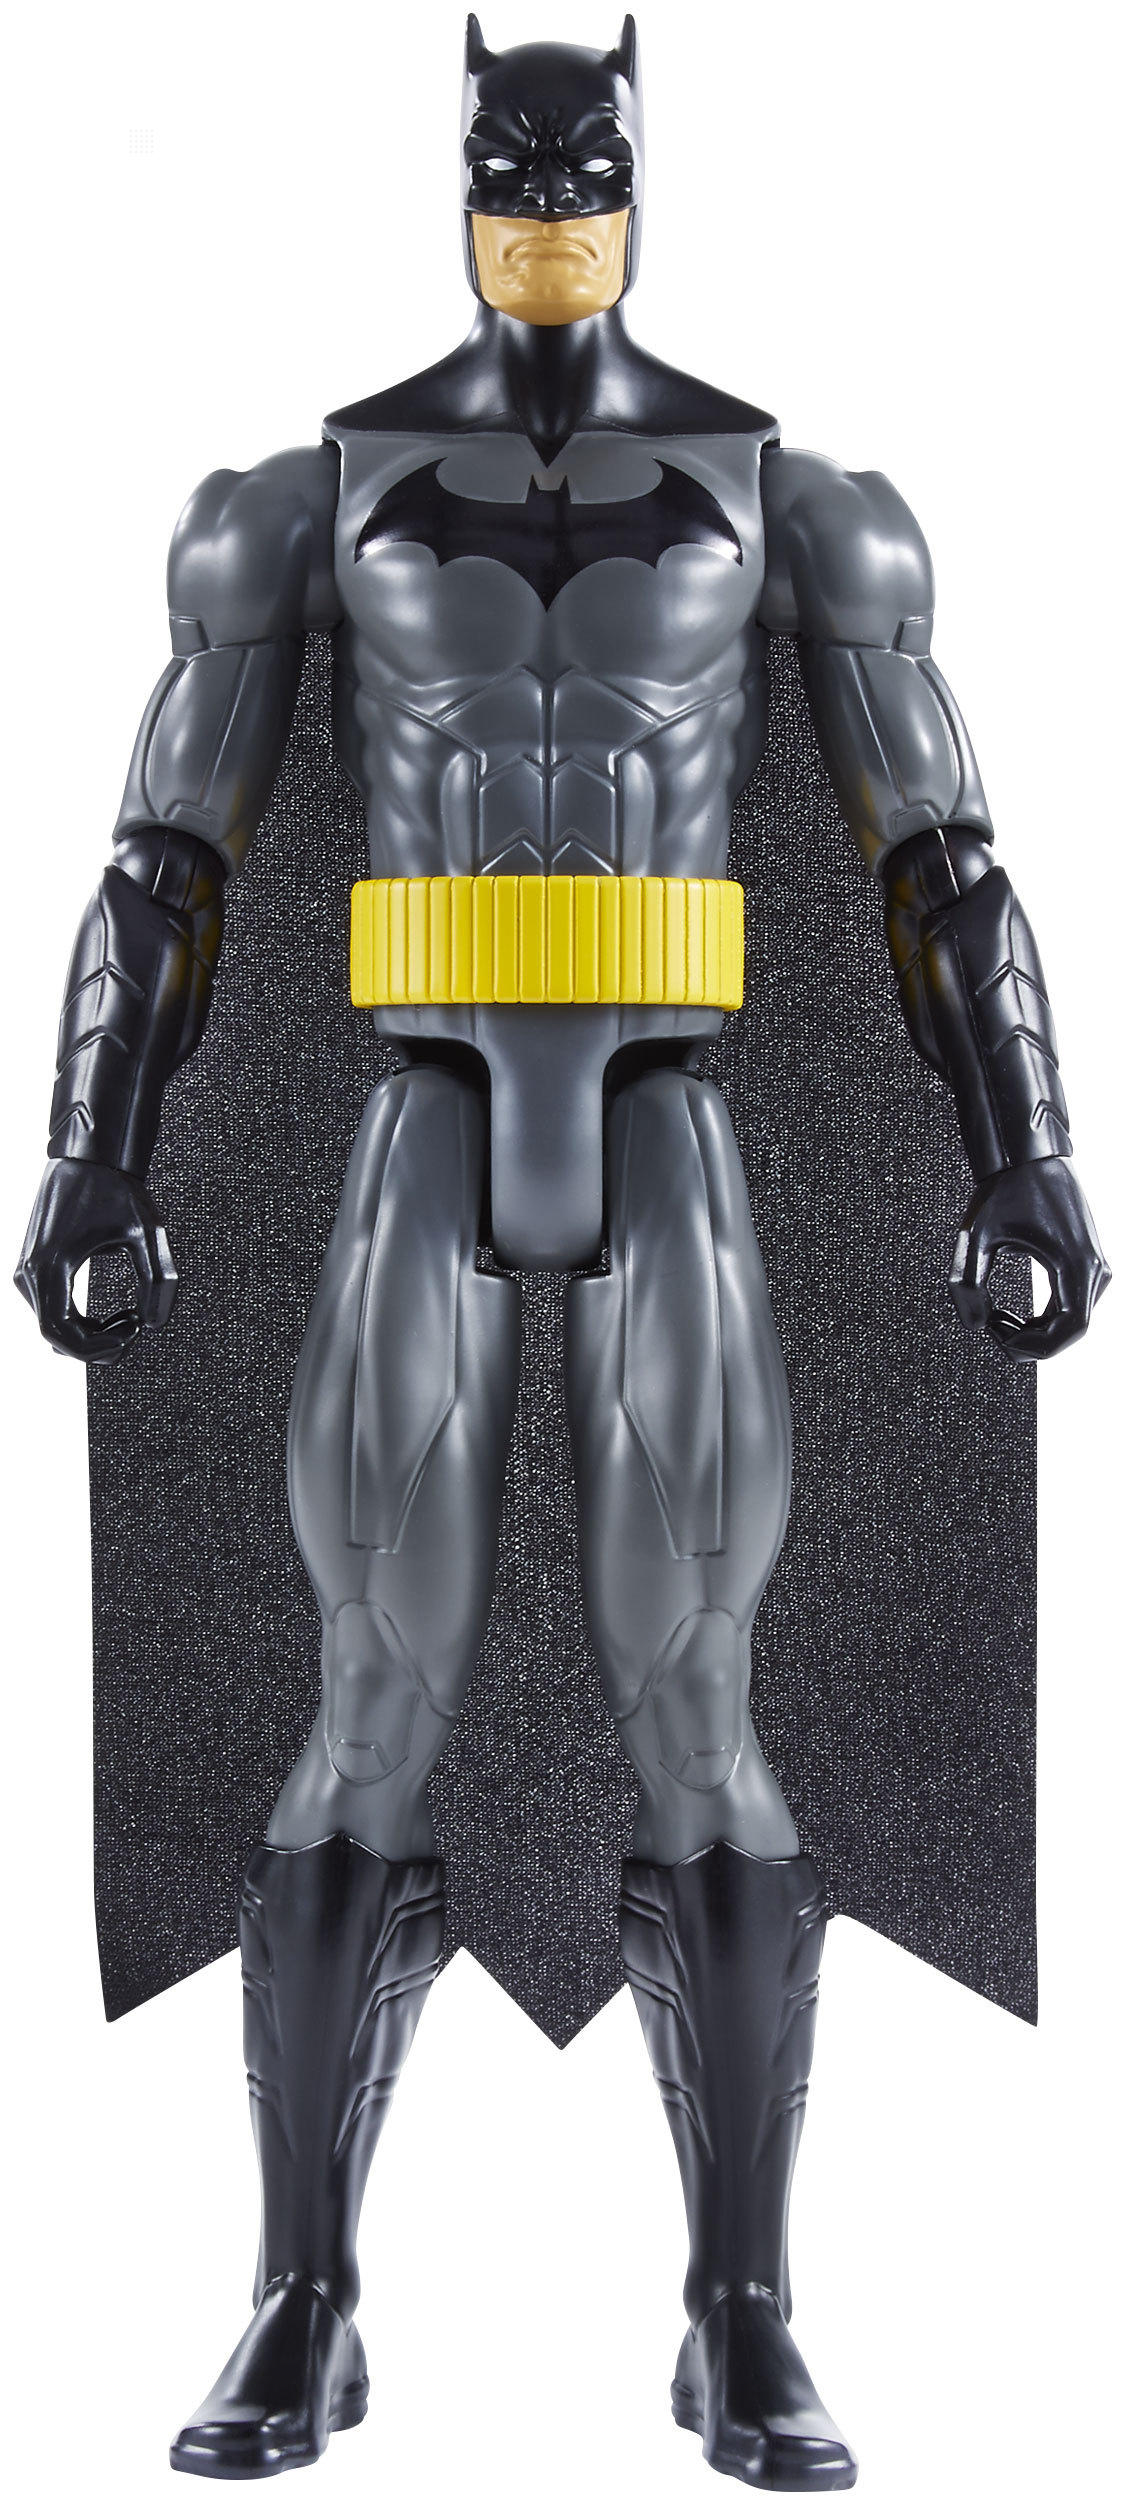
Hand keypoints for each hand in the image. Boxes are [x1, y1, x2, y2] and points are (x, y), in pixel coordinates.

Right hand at [15, 1156, 177, 1364]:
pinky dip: (84, 1322)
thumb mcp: (147, 1232)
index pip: (58, 1334)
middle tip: (137, 1328)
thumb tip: (154, 1323)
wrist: (90, 1156)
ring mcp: (27, 1271)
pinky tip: (117, 1311)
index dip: (95, 1349)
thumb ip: (158, 1279)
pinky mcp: (34, 1268)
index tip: (132, 1335)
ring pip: (55, 1328)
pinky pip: (54, 1311)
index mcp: (48, 1266)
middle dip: (99, 1344)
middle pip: (56, 1337)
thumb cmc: (116, 1188)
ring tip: (132, 1317)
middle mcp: (29, 1272)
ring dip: (93, 1334)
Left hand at [950, 1155, 1109, 1361]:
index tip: (995, 1334)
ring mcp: (1096, 1267)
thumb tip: (975, 1326)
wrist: (1027, 1156)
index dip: (1033, 1346)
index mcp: (1076, 1263)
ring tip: (996, 1317)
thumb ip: (967, 1283)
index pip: (1070, 1330)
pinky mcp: (1088, 1264)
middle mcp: (1095, 1268)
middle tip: (990, 1328)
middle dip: (1030, 1341)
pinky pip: (1072, 1307)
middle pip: (1072, 1332)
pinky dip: (1042, 1319)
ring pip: (1072, 1323)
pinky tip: (1011, 1311)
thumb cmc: (1003, 1189)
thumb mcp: (975, 1236)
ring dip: (1035, 1331)